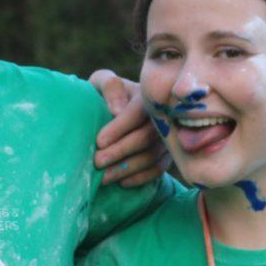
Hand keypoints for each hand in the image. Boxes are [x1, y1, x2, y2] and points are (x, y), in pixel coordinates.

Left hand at [89, 69, 167, 187]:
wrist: (113, 109)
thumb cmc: (105, 95)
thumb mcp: (101, 83)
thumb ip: (109, 87)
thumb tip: (118, 111)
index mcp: (146, 95)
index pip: (137, 112)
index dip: (119, 128)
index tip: (98, 142)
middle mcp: (162, 116)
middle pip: (145, 137)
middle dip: (119, 151)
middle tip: (97, 162)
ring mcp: (167, 137)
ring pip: (151, 156)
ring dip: (127, 168)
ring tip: (104, 177)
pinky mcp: (167, 154)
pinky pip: (158, 169)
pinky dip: (140, 177)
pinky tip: (122, 182)